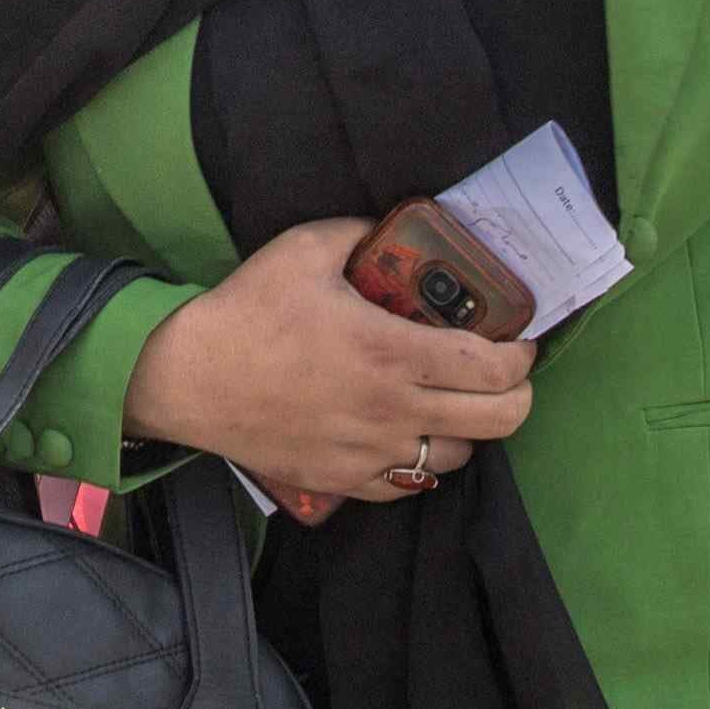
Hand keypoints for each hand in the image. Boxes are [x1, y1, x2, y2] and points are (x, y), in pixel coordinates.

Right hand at [114, 217, 533, 513]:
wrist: (188, 379)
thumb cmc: (247, 312)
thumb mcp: (305, 248)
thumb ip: (362, 231)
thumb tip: (398, 225)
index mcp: (392, 351)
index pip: (493, 367)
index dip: (521, 355)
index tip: (518, 340)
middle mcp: (393, 409)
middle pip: (499, 421)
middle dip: (517, 395)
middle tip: (503, 374)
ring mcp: (371, 452)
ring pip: (459, 456)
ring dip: (468, 427)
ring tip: (452, 401)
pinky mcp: (345, 480)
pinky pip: (409, 483)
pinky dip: (421, 460)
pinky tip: (408, 433)